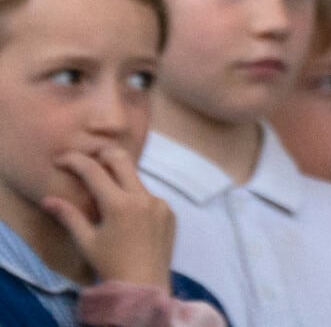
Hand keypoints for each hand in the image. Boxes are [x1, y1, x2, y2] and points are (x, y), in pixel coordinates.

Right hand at [42, 149, 174, 292]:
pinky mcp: (169, 210)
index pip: (93, 170)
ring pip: (136, 179)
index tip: (62, 160)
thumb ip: (69, 216)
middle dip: (102, 155)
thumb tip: (47, 200)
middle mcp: (142, 197)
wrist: (144, 287)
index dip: (75, 161)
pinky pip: (150, 197)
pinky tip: (131, 220)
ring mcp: (159, 202)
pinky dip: (137, 200)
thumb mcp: (87, 242)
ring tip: (110, 200)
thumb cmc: (111, 265)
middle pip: (121, 159)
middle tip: (89, 161)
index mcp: (119, 205)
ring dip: (121, 182)